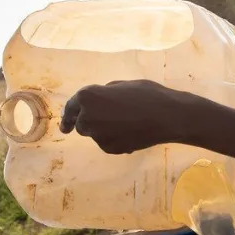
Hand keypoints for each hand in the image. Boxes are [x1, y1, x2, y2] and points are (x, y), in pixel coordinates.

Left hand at [59, 80, 201, 153]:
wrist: (167, 117)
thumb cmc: (148, 94)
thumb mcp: (122, 85)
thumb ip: (104, 94)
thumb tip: (97, 103)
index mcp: (88, 97)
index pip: (72, 107)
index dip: (68, 115)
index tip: (66, 124)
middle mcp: (87, 117)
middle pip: (82, 124)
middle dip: (90, 122)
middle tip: (108, 119)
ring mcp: (98, 135)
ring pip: (95, 135)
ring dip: (104, 131)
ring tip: (126, 124)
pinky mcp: (110, 149)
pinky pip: (108, 144)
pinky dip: (115, 140)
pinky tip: (132, 133)